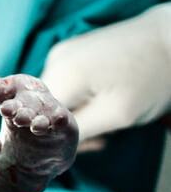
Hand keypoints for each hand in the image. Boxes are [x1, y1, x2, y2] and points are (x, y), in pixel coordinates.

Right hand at [41, 3, 170, 150]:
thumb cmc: (152, 78)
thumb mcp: (117, 114)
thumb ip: (78, 131)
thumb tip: (52, 143)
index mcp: (62, 74)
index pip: (40, 117)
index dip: (60, 135)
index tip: (92, 142)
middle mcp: (54, 59)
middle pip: (46, 105)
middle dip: (70, 123)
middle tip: (103, 134)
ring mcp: (62, 51)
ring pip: (57, 94)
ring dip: (76, 109)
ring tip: (107, 112)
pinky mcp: (72, 48)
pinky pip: (65, 80)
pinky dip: (80, 94)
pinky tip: (103, 95)